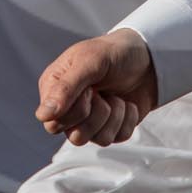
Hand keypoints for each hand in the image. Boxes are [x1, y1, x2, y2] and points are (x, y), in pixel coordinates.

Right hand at [36, 31, 155, 144]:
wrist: (148, 57)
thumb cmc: (113, 53)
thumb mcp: (89, 61)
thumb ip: (65, 87)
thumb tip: (43, 116)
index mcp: (54, 88)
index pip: (52, 121)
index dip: (75, 110)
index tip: (89, 89)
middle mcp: (68, 108)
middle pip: (74, 136)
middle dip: (96, 115)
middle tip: (101, 93)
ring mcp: (89, 120)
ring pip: (97, 140)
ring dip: (114, 116)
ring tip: (116, 96)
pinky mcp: (110, 128)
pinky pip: (117, 138)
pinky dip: (127, 120)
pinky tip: (126, 103)